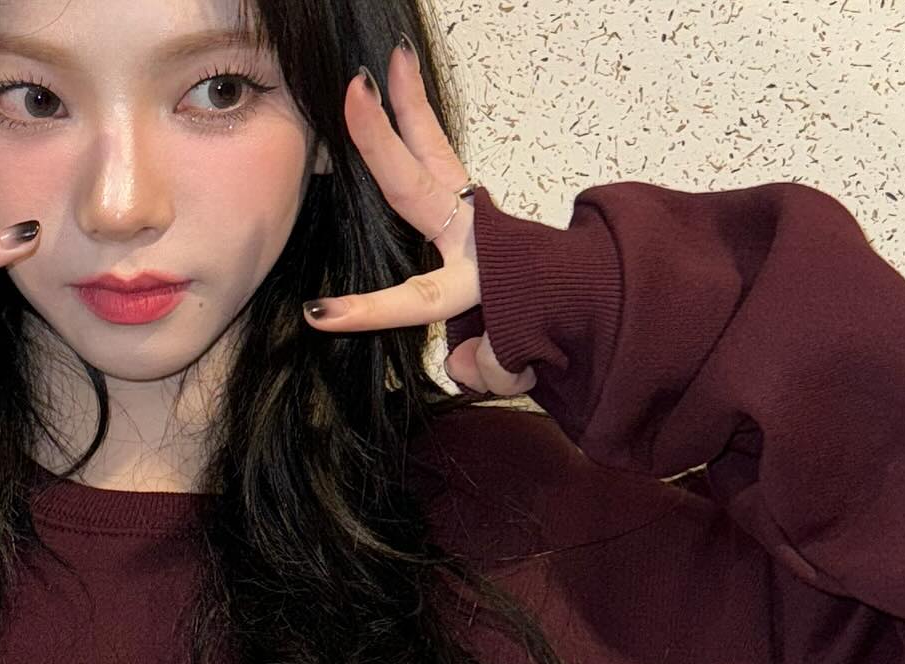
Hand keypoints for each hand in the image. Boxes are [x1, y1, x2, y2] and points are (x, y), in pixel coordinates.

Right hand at [301, 43, 534, 396]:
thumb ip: (494, 366)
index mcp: (480, 282)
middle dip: (383, 142)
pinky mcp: (468, 199)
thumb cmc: (540, 326)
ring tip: (393, 56)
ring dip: (408, 103)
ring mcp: (472, 213)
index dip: (369, 310)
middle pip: (419, 187)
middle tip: (355, 91)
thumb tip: (468, 363)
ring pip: (433, 153)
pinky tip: (399, 73)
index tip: (320, 312)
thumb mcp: (519, 363)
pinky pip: (437, 151)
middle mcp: (474, 238)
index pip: (419, 299)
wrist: (584, 295)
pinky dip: (416, 115)